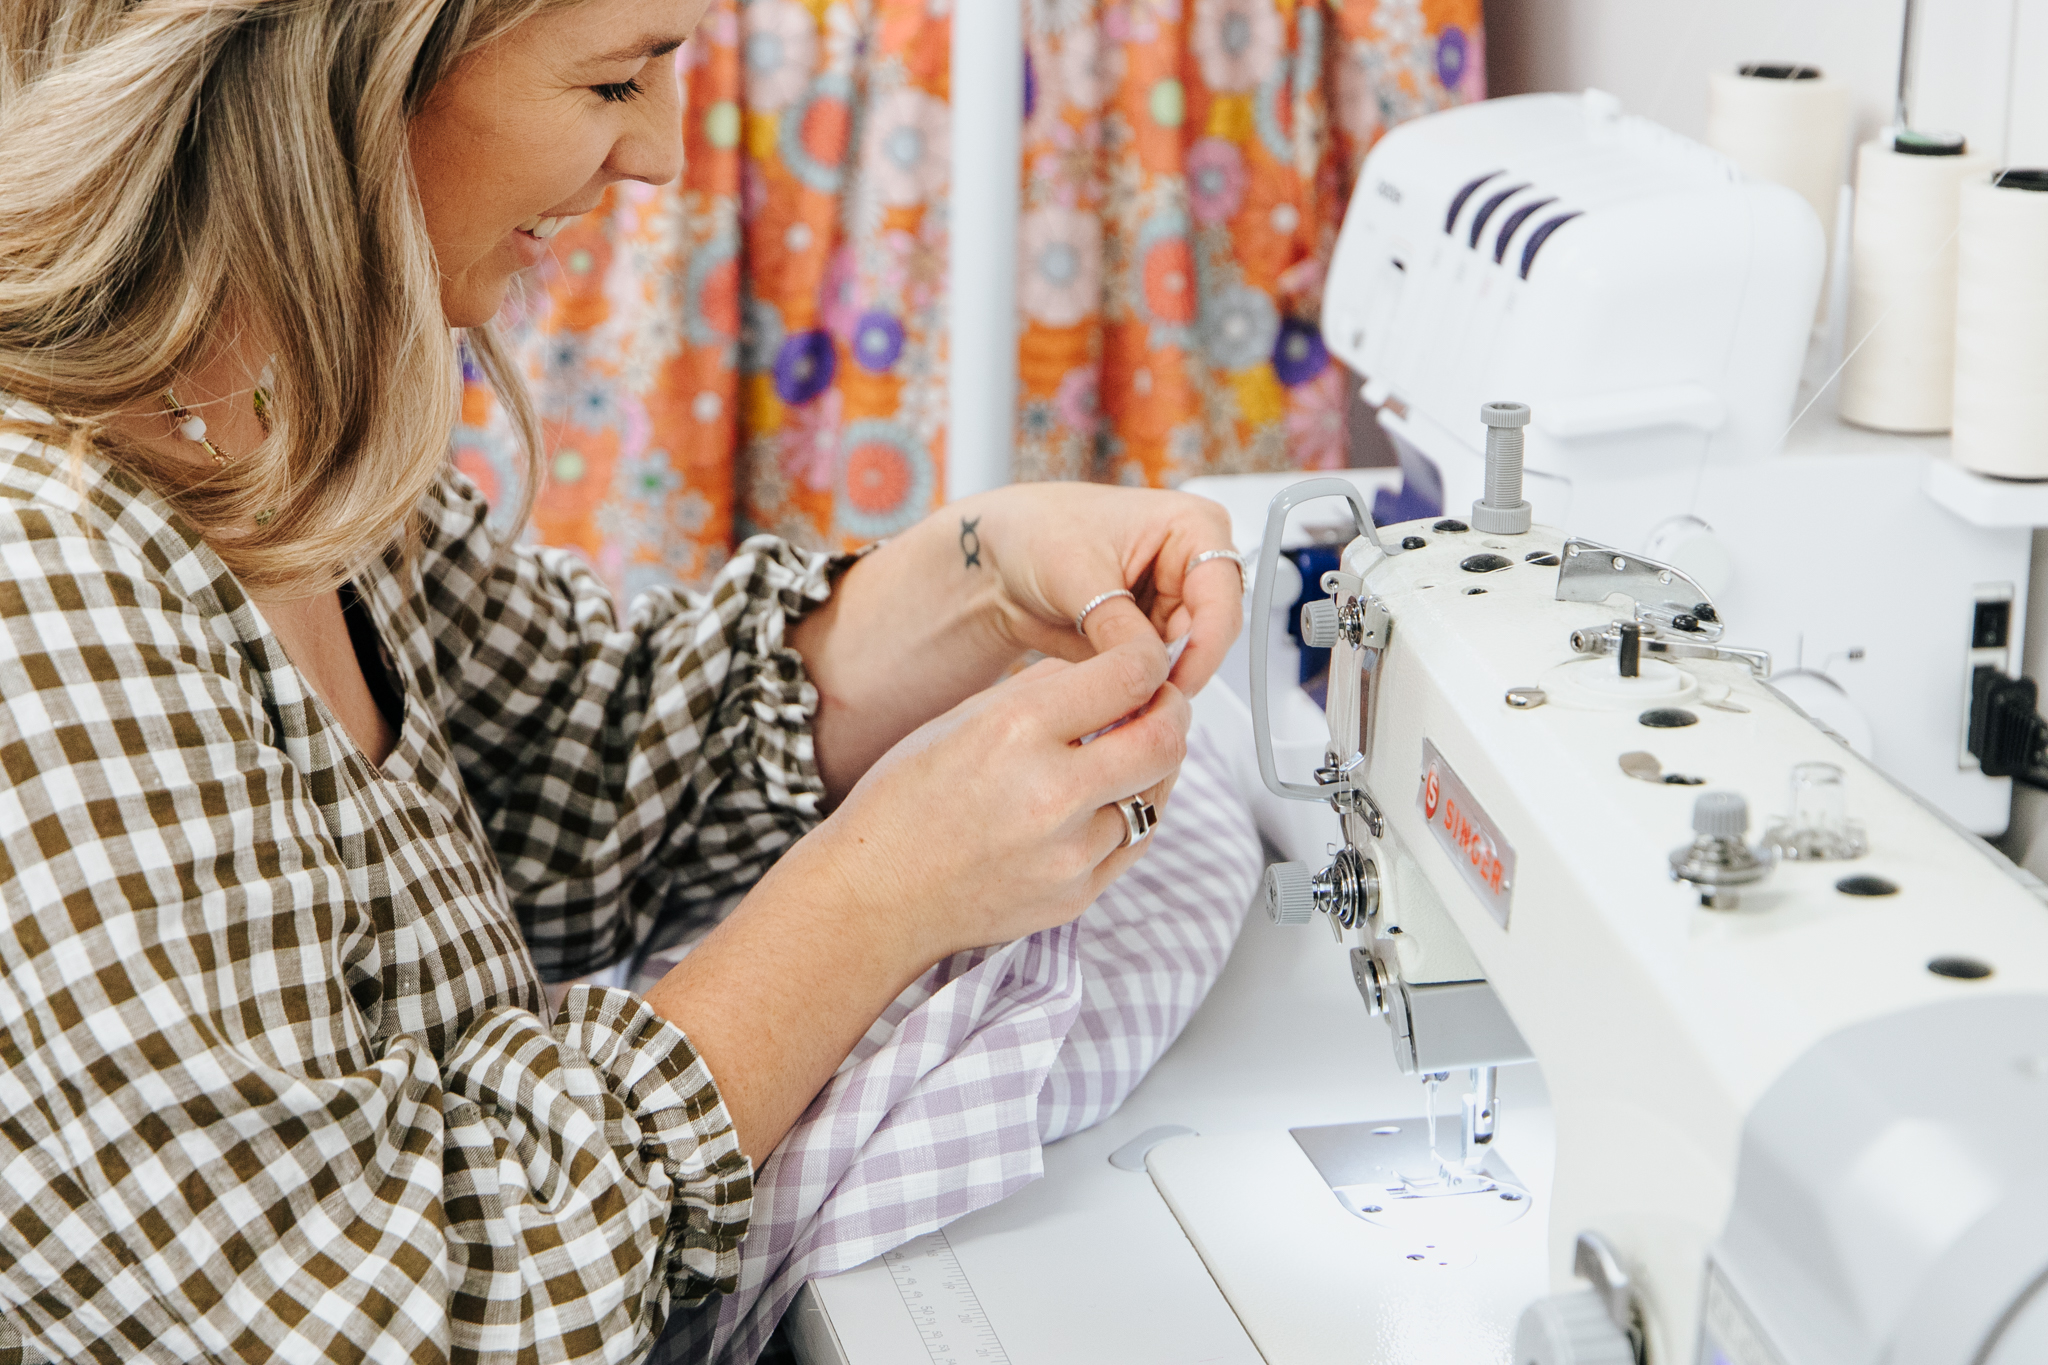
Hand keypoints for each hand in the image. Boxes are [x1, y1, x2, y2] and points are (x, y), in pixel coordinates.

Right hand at [772, 636, 1191, 960]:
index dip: (1152, 663)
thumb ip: (1042, 690)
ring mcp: (1069, 852)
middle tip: (1160, 705)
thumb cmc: (903, 804)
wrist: (875, 899)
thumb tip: (1102, 670)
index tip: (1148, 665)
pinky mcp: (1076, 894)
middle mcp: (1051, 792)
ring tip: (1122, 756)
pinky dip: (1130, 815)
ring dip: (1151, 768)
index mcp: (1017, 729)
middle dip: (1172, 713)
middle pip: (1166, 739)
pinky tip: (1104, 802)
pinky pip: (1134, 842)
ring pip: (1157, 795)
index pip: (1131, 676)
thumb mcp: (961, 719)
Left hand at [955, 483, 1242, 696]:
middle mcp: (1189, 566)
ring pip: (1186, 660)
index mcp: (1192, 526)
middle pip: (1210, 634)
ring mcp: (1171, 604)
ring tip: (1116, 692)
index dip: (1205, 644)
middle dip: (1177, 668)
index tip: (1175, 681)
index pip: (1221, 594)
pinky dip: (1137, 686)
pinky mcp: (1150, 637)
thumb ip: (1120, 627)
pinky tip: (1111, 692)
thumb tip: (1150, 671)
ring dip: (1155, 682)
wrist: (996, 562)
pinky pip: (1159, 673)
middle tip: (1142, 697)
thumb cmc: (1035, 532)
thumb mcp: (1079, 577)